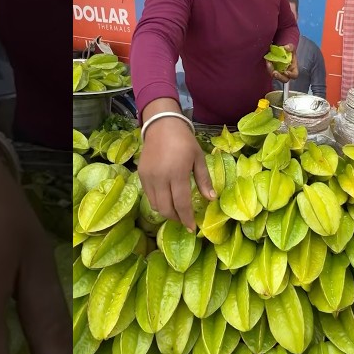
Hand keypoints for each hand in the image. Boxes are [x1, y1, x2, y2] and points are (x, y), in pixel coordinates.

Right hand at [138, 112, 214, 229]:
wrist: (162, 125)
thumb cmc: (184, 141)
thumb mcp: (198, 158)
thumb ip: (204, 180)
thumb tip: (211, 199)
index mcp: (177, 173)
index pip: (181, 203)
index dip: (187, 219)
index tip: (193, 228)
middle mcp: (160, 178)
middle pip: (166, 209)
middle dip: (176, 218)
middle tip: (185, 220)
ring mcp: (149, 177)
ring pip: (155, 205)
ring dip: (166, 211)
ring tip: (176, 211)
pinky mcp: (141, 175)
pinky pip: (149, 195)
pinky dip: (158, 202)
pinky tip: (167, 198)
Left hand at [268, 44, 298, 83]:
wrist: (280, 51)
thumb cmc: (288, 51)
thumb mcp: (291, 47)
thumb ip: (291, 47)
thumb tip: (287, 48)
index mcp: (293, 68)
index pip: (294, 75)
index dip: (291, 75)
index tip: (286, 72)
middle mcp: (287, 73)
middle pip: (284, 79)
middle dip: (279, 77)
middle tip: (274, 73)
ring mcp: (280, 73)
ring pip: (276, 76)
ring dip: (271, 71)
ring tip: (268, 64)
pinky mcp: (273, 71)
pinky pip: (271, 72)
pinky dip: (269, 68)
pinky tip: (267, 61)